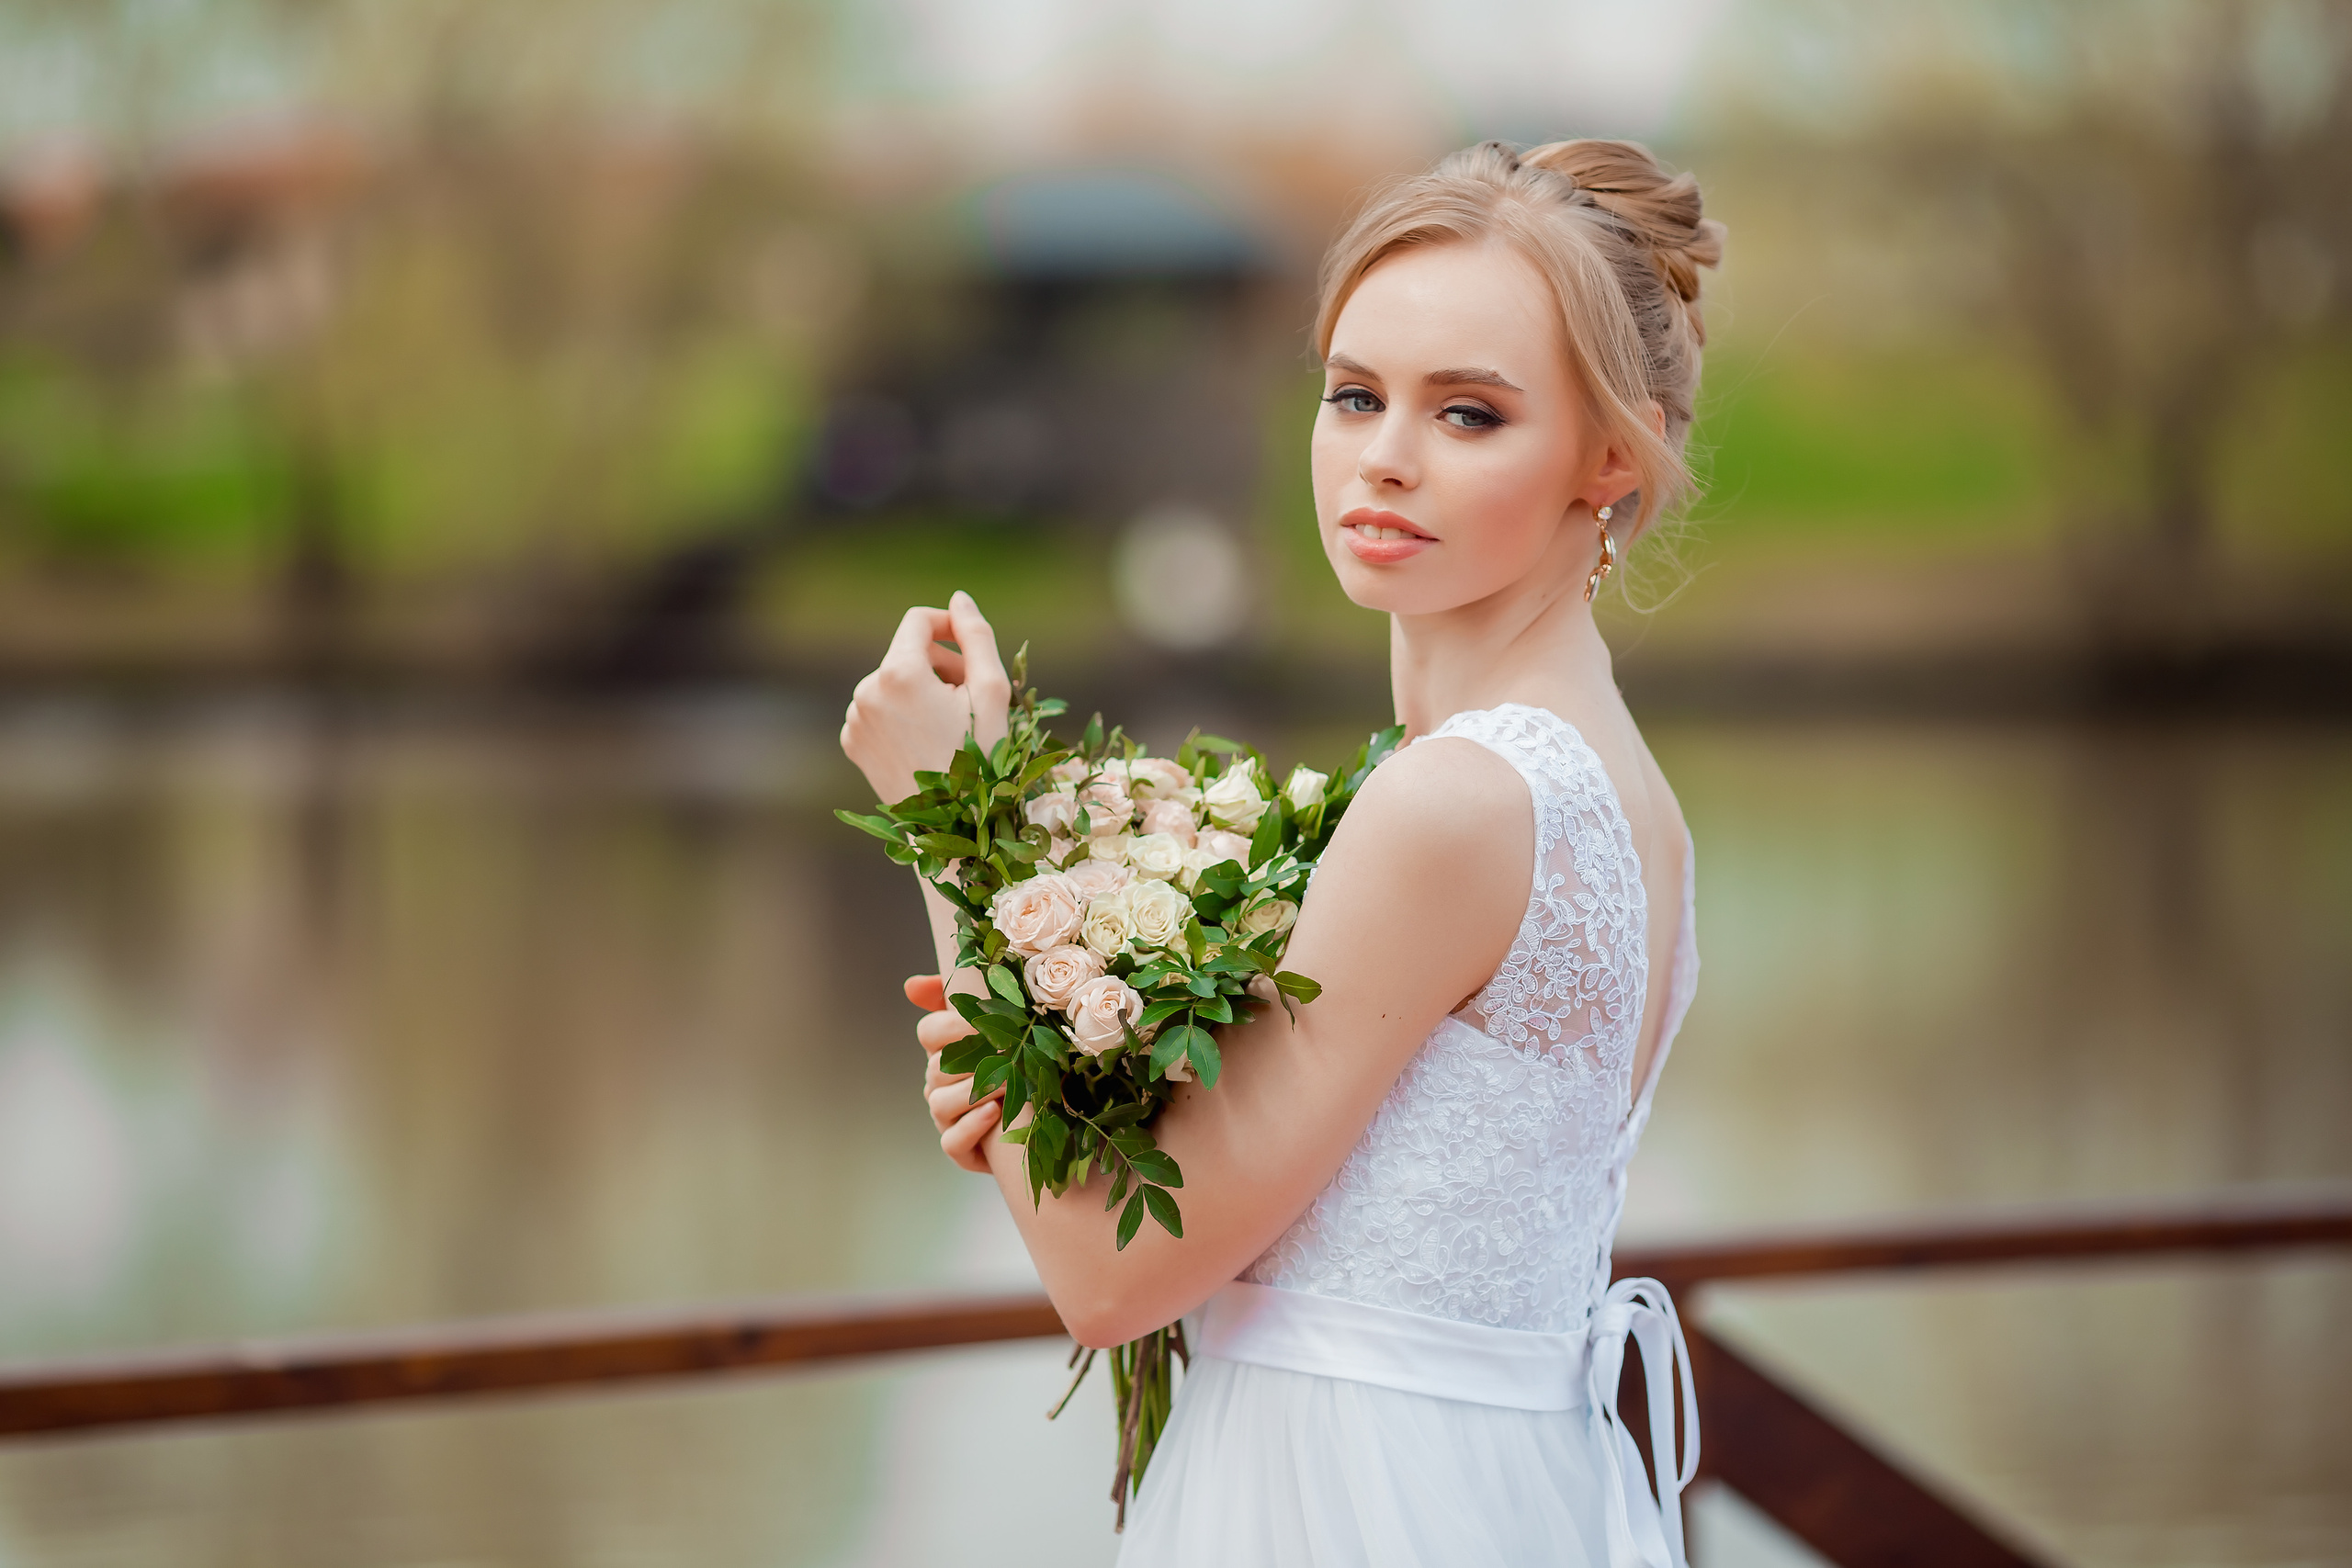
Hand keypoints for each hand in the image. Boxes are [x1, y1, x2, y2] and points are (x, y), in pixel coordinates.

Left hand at [841, 592, 1010, 804]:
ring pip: (894, 683)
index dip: (949, 625)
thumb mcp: (991, 691)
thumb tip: (960, 599)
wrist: (951, 827)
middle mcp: (866, 691)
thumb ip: (976, 635)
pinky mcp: (852, 742)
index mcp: (899, 674)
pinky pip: (879, 711)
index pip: (918, 621)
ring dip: (923, 693)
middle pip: (908, 654)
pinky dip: (903, 716)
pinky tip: (926, 743)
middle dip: (942, 667)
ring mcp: (855, 719)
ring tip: (951, 726)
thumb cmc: (980, 759)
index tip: (971, 649)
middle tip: (973, 700)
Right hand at [904, 973, 1002, 1172]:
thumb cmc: (1014, 1068)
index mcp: (944, 1052)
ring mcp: (947, 1119)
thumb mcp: (996, 1030)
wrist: (1041, 1122)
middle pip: (936, 1068)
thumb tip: (912, 985)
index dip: (948, 1025)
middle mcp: (939, 1086)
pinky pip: (953, 1141)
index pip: (929, 1032)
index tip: (977, 1020)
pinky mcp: (961, 1150)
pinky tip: (994, 1112)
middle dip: (969, 1059)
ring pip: (941, 1104)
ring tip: (1008, 1082)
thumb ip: (957, 1000)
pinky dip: (972, 1126)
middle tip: (1005, 1050)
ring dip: (973, 1092)